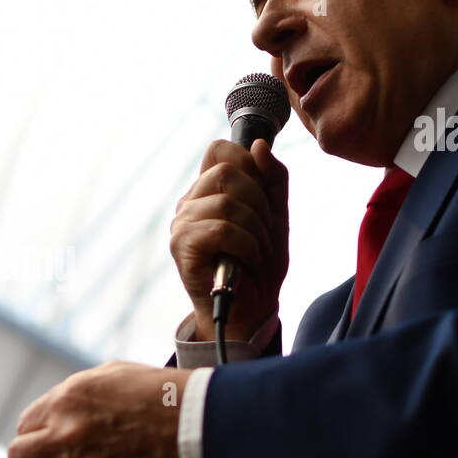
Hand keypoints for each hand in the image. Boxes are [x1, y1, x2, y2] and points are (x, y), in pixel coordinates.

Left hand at [2, 362, 190, 457]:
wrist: (196, 428)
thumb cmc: (161, 397)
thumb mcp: (112, 375)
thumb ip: (77, 391)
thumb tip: (57, 406)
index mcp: (66, 400)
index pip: (26, 423)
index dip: (30, 434)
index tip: (37, 441)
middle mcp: (64, 434)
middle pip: (18, 455)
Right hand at [169, 137, 287, 341]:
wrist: (250, 311)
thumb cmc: (258, 266)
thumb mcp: (276, 216)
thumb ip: (272, 180)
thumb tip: (257, 145)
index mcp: (208, 191)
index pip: (219, 150)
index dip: (247, 162)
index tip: (264, 194)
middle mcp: (189, 203)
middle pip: (225, 171)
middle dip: (259, 200)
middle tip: (266, 230)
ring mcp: (182, 224)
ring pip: (225, 201)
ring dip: (256, 227)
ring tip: (259, 250)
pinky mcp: (182, 246)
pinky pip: (222, 228)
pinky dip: (247, 244)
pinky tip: (249, 259)